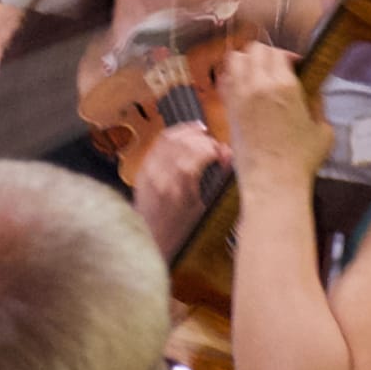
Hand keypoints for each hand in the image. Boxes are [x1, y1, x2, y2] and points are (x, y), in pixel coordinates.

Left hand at [133, 121, 227, 255]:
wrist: (150, 237)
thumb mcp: (203, 206)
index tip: (223, 154)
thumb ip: (216, 177)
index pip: (200, 153)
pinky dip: (174, 134)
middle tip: (215, 147)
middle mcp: (162, 175)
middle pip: (186, 142)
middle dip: (204, 140)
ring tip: (202, 134)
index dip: (215, 149)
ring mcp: (150, 170)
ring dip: (189, 133)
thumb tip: (226, 155)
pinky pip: (159, 143)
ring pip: (171, 138)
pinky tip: (185, 134)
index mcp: (180, 187)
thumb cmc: (179, 228)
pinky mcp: (143, 168)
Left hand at [218, 44, 331, 194]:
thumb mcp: (323, 130)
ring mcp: (240, 97)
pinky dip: (233, 77)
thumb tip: (313, 93)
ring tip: (257, 73)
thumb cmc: (300, 160)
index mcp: (285, 86)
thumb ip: (318, 105)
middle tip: (275, 68)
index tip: (294, 66)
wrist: (272, 181)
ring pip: (235, 59)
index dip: (288, 56)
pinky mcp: (229, 110)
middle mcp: (259, 86)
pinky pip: (225, 80)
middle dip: (267, 55)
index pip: (279, 53)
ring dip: (246, 61)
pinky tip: (243, 87)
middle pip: (255, 50)